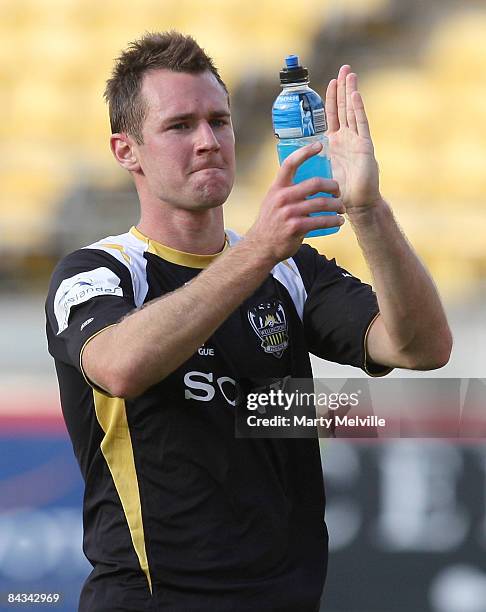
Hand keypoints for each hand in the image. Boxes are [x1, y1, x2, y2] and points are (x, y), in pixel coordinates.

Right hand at [246, 142, 344, 263]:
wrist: (261, 246)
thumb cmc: (270, 224)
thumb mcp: (272, 202)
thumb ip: (286, 192)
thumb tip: (306, 184)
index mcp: (277, 188)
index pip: (290, 164)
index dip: (305, 152)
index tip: (319, 145)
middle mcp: (282, 198)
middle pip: (314, 184)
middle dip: (332, 186)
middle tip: (338, 191)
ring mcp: (289, 213)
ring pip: (321, 203)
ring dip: (336, 206)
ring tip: (341, 208)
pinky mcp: (296, 227)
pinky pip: (320, 221)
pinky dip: (333, 221)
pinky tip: (338, 221)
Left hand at [325, 65, 381, 213]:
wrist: (355, 204)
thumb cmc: (339, 192)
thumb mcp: (321, 171)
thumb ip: (312, 161)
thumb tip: (294, 156)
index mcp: (336, 142)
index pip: (333, 115)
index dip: (332, 99)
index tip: (330, 81)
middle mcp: (348, 138)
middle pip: (345, 108)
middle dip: (343, 88)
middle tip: (344, 68)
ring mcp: (357, 140)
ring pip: (353, 111)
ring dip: (350, 92)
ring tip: (350, 73)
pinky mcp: (365, 147)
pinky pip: (361, 124)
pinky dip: (358, 109)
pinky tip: (355, 95)